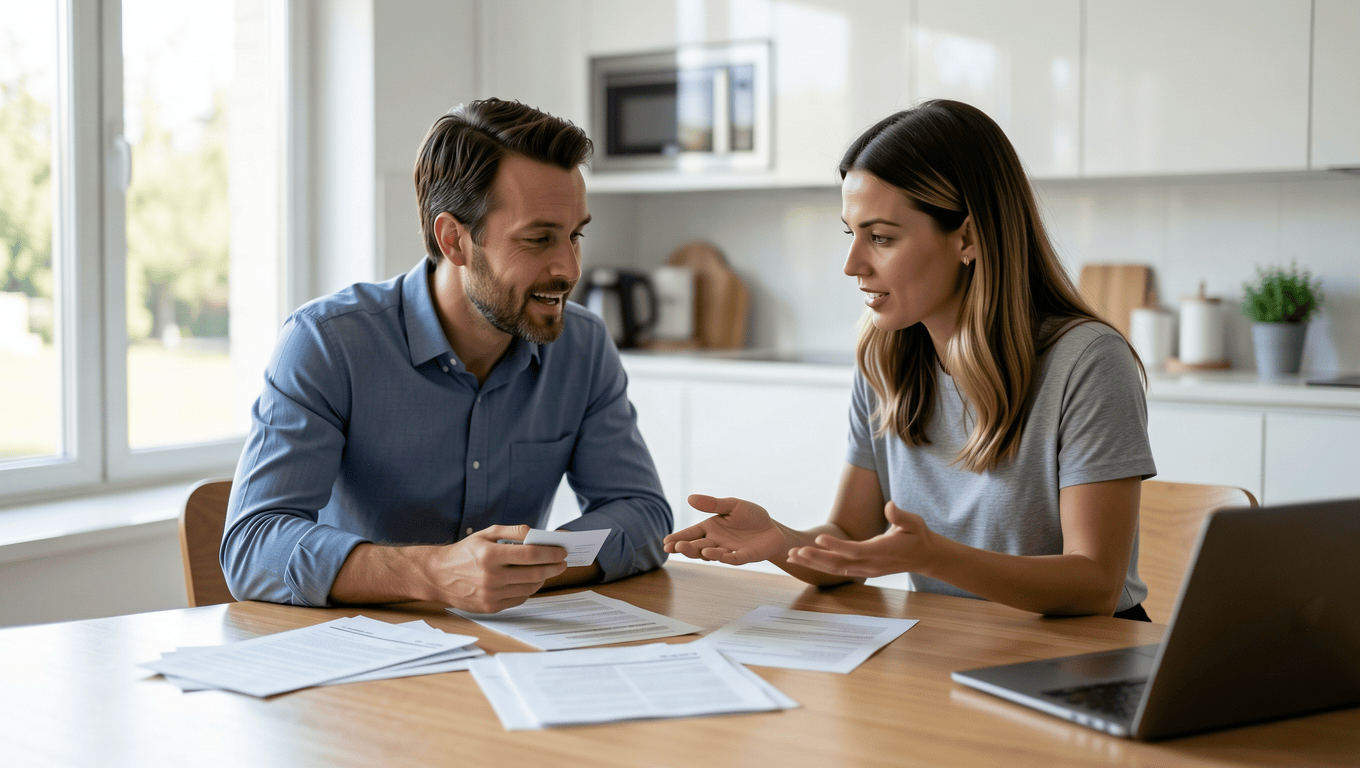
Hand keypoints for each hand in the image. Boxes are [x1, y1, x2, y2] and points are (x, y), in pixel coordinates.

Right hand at [421, 524, 567, 612]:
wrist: (438, 576)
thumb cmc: (464, 552)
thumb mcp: (485, 534)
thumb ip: (512, 531)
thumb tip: (535, 534)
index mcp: (489, 555)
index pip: (530, 554)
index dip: (550, 553)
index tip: (562, 551)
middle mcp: (490, 576)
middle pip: (533, 573)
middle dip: (553, 567)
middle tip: (563, 562)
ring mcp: (490, 594)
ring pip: (529, 588)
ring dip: (543, 578)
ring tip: (549, 570)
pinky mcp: (490, 607)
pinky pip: (519, 598)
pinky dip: (529, 589)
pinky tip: (532, 581)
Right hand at [662, 494, 786, 565]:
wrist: (772, 528)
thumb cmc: (750, 516)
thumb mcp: (732, 505)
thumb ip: (712, 504)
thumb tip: (689, 498)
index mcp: (711, 528)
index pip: (691, 533)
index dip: (678, 538)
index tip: (666, 543)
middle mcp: (716, 541)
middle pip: (697, 546)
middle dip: (686, 547)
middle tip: (676, 547)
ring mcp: (729, 550)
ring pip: (713, 554)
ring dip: (705, 553)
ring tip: (701, 549)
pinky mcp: (744, 557)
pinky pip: (733, 559)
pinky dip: (726, 558)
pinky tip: (719, 555)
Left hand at [786, 502, 939, 578]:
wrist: (926, 557)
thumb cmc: (918, 536)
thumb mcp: (914, 522)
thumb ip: (901, 516)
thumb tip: (890, 506)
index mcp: (882, 550)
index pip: (855, 550)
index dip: (836, 546)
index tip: (818, 538)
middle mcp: (872, 563)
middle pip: (839, 564)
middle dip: (815, 559)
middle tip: (794, 552)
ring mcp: (867, 570)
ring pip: (836, 570)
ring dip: (813, 564)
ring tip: (792, 557)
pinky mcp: (864, 571)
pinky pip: (839, 570)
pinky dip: (821, 566)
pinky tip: (805, 561)